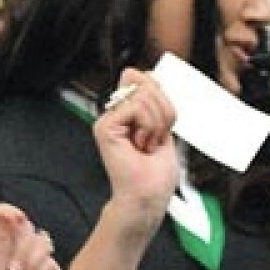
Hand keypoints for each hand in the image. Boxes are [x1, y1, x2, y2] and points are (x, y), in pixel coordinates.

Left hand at [0, 204, 62, 269]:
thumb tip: (3, 210)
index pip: (6, 221)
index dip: (11, 217)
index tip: (13, 217)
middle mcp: (15, 256)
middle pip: (27, 230)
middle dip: (21, 248)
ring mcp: (35, 266)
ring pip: (42, 243)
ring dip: (32, 262)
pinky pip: (53, 262)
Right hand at [94, 68, 177, 225]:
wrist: (146, 196)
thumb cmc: (154, 174)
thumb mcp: (164, 125)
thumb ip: (154, 98)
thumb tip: (137, 74)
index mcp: (129, 114)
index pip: (146, 82)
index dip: (163, 98)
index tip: (163, 125)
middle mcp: (116, 115)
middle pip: (149, 86)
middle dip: (164, 113)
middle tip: (155, 140)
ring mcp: (108, 121)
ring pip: (145, 96)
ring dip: (157, 124)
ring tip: (148, 145)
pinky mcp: (105, 127)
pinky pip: (136, 107)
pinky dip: (148, 126)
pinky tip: (140, 145)